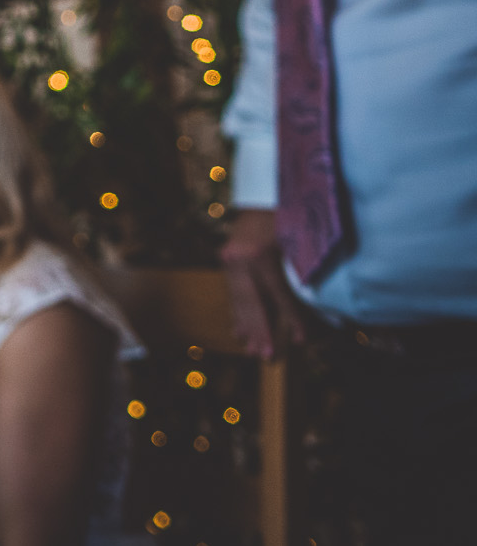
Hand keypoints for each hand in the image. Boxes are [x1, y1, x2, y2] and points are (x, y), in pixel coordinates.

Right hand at [220, 208, 307, 358]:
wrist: (261, 190)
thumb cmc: (285, 213)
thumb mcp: (298, 239)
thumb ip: (303, 268)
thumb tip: (319, 301)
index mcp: (257, 255)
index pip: (277, 295)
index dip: (290, 318)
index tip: (300, 340)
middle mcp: (238, 259)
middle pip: (252, 302)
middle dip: (261, 331)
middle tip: (266, 356)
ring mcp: (229, 259)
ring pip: (239, 299)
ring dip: (246, 327)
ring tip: (252, 350)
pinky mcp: (226, 259)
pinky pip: (232, 292)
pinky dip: (237, 312)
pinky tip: (238, 331)